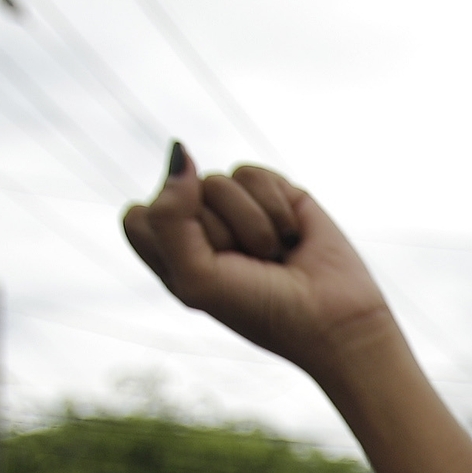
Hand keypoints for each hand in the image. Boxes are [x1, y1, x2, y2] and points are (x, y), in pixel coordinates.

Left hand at [121, 149, 398, 381]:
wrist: (334, 320)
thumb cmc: (262, 311)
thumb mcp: (197, 278)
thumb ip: (168, 216)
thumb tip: (181, 152)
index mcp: (170, 256)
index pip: (138, 218)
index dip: (168, 234)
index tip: (203, 267)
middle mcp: (199, 228)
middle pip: (178, 195)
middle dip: (218, 234)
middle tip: (247, 267)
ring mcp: (236, 208)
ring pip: (216, 180)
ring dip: (251, 225)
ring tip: (273, 255)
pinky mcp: (273, 192)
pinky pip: (251, 173)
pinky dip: (275, 207)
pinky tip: (292, 236)